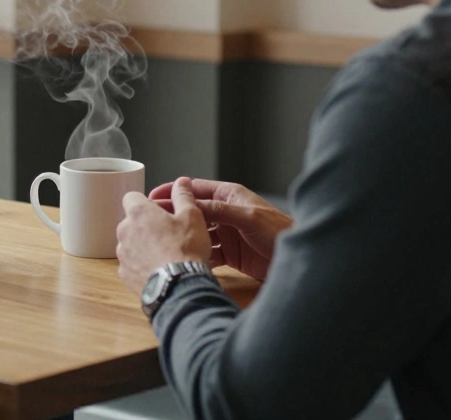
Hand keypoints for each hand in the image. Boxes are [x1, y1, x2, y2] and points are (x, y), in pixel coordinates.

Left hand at [116, 178, 213, 295]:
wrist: (180, 287)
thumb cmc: (186, 250)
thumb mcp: (192, 216)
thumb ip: (184, 196)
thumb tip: (182, 182)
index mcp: (139, 212)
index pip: (131, 197)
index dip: (145, 203)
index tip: (159, 210)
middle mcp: (125, 231)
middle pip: (131, 222)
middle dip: (146, 226)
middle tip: (168, 234)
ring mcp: (122, 254)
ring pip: (130, 243)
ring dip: (143, 246)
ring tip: (165, 254)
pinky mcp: (124, 274)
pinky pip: (131, 264)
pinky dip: (142, 265)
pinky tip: (159, 269)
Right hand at [149, 177, 291, 280]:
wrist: (298, 261)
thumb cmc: (280, 232)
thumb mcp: (247, 217)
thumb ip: (220, 209)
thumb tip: (192, 203)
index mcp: (230, 196)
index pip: (196, 189)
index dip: (174, 192)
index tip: (154, 196)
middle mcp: (226, 213)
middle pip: (194, 212)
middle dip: (174, 216)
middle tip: (152, 222)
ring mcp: (228, 234)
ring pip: (198, 233)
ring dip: (184, 237)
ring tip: (164, 242)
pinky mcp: (231, 254)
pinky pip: (208, 253)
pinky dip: (197, 255)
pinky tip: (185, 259)